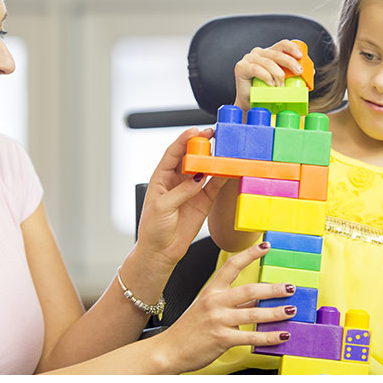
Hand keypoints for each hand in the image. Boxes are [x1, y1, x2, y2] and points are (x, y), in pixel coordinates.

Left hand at [136, 127, 226, 270]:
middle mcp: (177, 180)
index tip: (194, 131)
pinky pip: (214, 185)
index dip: (183, 140)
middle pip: (190, 156)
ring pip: (204, 168)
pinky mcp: (203, 201)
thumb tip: (198, 179)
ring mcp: (191, 189)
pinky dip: (222, 176)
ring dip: (213, 158)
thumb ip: (181, 191)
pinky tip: (228, 168)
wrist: (161, 252)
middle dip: (201, 144)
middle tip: (212, 135)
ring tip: (223, 148)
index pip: (173, 153)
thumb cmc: (153, 228)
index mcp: (161, 177)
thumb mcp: (163, 207)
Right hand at [157, 242, 295, 373]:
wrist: (170, 349)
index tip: (265, 246)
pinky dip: (269, 337)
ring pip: (254, 313)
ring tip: (291, 310)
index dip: (250, 254)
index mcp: (212, 291)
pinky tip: (281, 335)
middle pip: (249, 290)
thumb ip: (231, 302)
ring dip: (276, 312)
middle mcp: (215, 302)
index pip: (232, 266)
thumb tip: (257, 299)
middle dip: (273, 289)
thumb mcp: (206, 307)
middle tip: (290, 287)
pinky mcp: (222, 339)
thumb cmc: (189, 329)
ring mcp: (218, 320)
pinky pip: (251, 337)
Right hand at [233, 39, 303, 110]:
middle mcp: (258, 53)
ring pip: (268, 62)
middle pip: (277, 53)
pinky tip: (271, 83)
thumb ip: (293, 75)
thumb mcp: (282, 81)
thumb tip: (311, 72)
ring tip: (281, 86)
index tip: (300, 56)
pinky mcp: (241, 67)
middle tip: (298, 72)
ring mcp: (248, 59)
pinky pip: (256, 69)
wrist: (249, 104)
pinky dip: (265, 76)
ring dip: (278, 74)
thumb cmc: (266, 92)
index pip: (282, 44)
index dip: (292, 48)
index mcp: (269, 53)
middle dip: (290, 62)